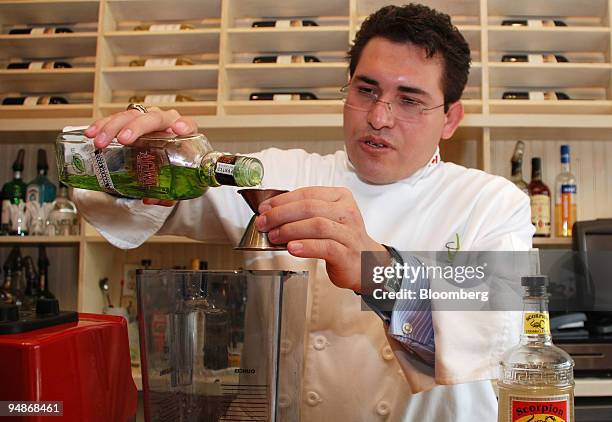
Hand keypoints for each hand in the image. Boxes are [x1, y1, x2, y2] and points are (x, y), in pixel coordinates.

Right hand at [85, 107, 197, 206]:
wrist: (165, 157)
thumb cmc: (173, 165)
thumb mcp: (175, 179)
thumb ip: (169, 192)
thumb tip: (152, 199)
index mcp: (182, 134)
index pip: (187, 125)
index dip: (183, 125)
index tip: (177, 129)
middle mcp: (164, 123)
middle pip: (152, 118)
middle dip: (136, 127)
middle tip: (123, 140)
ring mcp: (146, 120)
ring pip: (130, 116)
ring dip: (112, 127)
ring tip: (100, 141)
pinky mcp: (130, 122)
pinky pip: (115, 119)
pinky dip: (102, 125)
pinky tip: (91, 133)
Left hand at [255, 187, 385, 291]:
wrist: (366, 263)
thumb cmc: (342, 239)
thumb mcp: (327, 218)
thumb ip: (304, 213)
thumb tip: (272, 213)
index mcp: (340, 198)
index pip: (307, 193)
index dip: (282, 200)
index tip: (265, 208)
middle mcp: (347, 212)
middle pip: (309, 208)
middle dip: (281, 214)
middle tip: (264, 223)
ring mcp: (349, 233)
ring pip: (316, 225)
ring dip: (290, 230)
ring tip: (274, 236)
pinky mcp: (347, 253)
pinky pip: (325, 247)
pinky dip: (306, 246)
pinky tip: (292, 248)